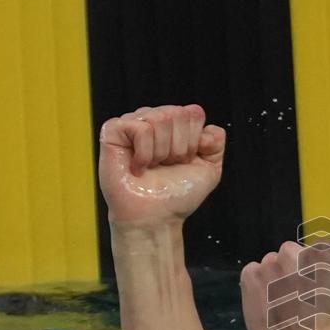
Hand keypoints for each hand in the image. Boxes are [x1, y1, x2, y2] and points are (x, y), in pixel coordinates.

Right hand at [98, 104, 224, 225]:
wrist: (156, 217)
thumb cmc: (178, 195)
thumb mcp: (210, 169)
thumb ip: (216, 142)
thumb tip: (205, 129)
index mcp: (175, 125)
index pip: (194, 112)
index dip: (195, 141)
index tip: (186, 161)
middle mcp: (154, 120)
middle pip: (178, 113)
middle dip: (179, 147)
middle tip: (167, 165)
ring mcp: (133, 123)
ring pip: (160, 118)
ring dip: (162, 152)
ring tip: (153, 166)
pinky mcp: (113, 131)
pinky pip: (140, 127)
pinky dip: (145, 152)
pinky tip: (139, 167)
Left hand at [240, 241, 329, 329]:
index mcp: (319, 253)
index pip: (320, 249)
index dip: (321, 267)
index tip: (320, 284)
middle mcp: (292, 252)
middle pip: (294, 254)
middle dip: (298, 270)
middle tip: (301, 294)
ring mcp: (268, 264)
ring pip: (273, 264)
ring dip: (278, 276)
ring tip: (284, 301)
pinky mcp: (250, 276)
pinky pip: (255, 271)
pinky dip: (260, 282)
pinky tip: (269, 301)